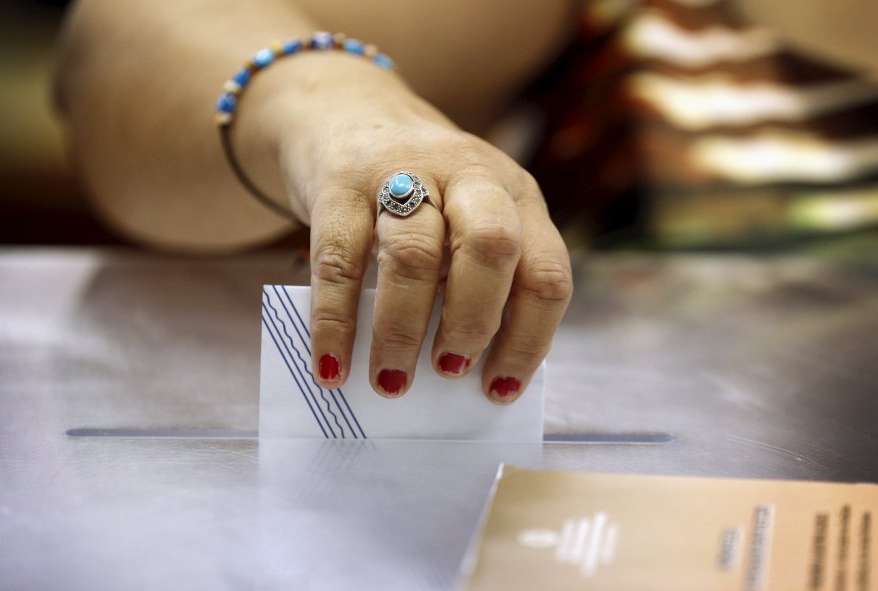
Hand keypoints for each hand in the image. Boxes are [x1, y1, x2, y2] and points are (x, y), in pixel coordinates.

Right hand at [240, 52, 572, 402]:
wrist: (344, 110)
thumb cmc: (417, 193)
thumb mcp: (465, 217)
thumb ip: (473, 278)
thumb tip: (460, 372)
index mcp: (515, 196)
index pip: (545, 271)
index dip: (529, 340)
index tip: (497, 390)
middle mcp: (470, 175)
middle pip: (491, 247)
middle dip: (474, 321)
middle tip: (449, 370)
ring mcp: (403, 171)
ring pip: (414, 253)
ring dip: (403, 329)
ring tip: (392, 381)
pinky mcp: (340, 180)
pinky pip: (339, 260)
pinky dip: (335, 322)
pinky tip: (332, 365)